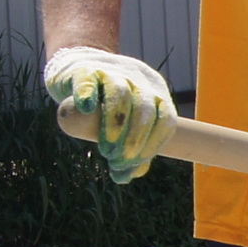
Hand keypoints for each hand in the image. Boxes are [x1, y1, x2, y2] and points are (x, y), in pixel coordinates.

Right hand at [43, 47, 175, 184]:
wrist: (81, 69)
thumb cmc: (109, 106)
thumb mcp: (126, 128)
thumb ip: (131, 150)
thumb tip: (124, 178)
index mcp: (158, 97)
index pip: (166, 121)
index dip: (152, 144)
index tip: (133, 162)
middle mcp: (140, 84)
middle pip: (145, 110)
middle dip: (133, 139)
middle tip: (116, 160)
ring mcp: (114, 73)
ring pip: (120, 94)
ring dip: (115, 123)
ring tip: (105, 147)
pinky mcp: (85, 70)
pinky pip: (89, 80)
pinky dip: (88, 94)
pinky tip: (86, 108)